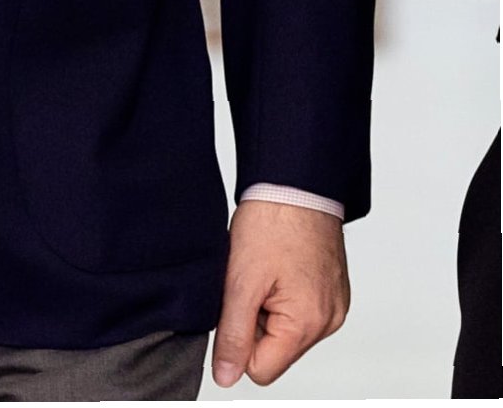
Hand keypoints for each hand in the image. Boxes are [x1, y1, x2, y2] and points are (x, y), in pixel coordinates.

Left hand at [211, 200, 348, 387]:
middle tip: (251, 281)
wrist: (296, 181)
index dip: (240, 340)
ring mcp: (333, 306)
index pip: (261, 369)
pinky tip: (277, 266)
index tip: (237, 303)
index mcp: (308, 324)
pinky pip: (297, 311)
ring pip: (284, 331)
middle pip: (275, 351)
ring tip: (264, 270)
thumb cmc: (273, 221)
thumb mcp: (240, 281)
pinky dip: (281, 294)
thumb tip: (226, 377)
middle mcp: (328, 321)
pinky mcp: (331, 291)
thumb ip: (233, 334)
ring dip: (267, 307)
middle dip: (255, 321)